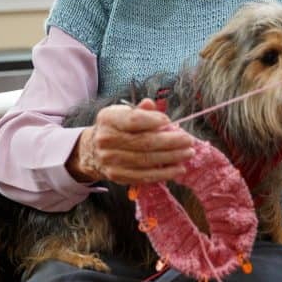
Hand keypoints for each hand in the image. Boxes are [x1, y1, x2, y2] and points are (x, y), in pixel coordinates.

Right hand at [66, 98, 195, 184]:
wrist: (92, 151)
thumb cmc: (115, 128)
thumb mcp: (122, 113)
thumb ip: (139, 110)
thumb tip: (152, 105)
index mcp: (108, 119)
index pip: (133, 120)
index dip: (154, 121)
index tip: (169, 121)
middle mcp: (106, 140)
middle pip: (144, 142)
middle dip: (171, 142)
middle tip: (189, 140)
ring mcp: (111, 161)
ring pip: (146, 160)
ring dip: (171, 158)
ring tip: (188, 153)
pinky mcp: (118, 176)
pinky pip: (144, 176)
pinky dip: (164, 174)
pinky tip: (178, 169)